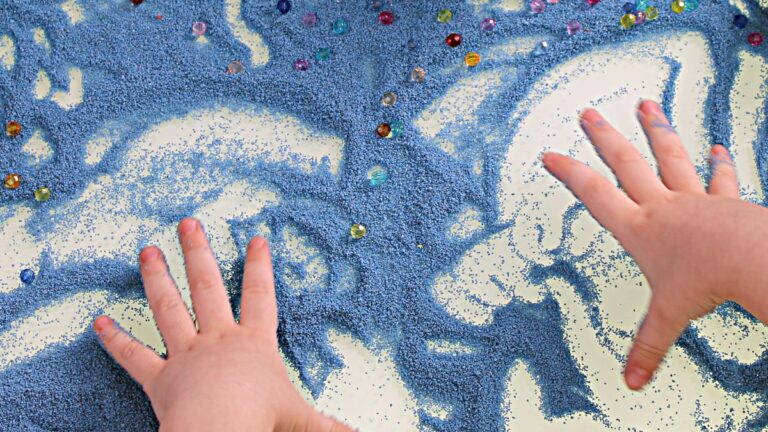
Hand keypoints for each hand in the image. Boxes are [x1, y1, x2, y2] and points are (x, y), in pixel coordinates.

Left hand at [93, 218, 351, 431]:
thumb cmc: (262, 421)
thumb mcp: (302, 421)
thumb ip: (327, 426)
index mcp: (253, 344)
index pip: (260, 296)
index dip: (260, 266)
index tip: (256, 238)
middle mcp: (218, 340)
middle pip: (207, 288)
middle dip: (199, 253)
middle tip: (188, 223)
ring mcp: (186, 355)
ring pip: (168, 308)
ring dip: (156, 278)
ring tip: (147, 250)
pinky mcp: (159, 379)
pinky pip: (133, 356)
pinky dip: (114, 339)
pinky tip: (97, 321)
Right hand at [542, 100, 767, 389]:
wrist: (749, 258)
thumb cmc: (706, 281)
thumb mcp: (668, 316)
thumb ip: (649, 346)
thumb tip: (632, 382)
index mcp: (638, 229)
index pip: (593, 194)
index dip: (568, 173)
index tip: (550, 154)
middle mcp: (661, 206)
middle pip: (626, 163)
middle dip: (604, 138)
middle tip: (589, 113)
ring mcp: (692, 198)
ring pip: (669, 157)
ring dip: (657, 130)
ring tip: (647, 105)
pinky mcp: (723, 200)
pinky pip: (719, 178)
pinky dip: (718, 163)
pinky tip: (718, 147)